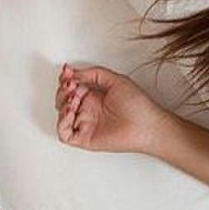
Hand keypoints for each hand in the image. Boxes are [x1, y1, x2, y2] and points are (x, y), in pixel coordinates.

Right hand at [55, 63, 171, 154]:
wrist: (146, 125)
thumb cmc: (138, 105)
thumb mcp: (117, 80)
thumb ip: (95, 74)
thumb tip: (75, 72)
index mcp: (95, 96)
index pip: (72, 87)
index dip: (66, 79)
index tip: (67, 72)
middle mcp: (89, 109)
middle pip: (63, 99)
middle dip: (63, 90)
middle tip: (70, 85)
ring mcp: (86, 123)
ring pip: (61, 114)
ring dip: (62, 103)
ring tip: (73, 97)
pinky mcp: (85, 138)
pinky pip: (64, 133)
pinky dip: (62, 122)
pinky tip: (71, 112)